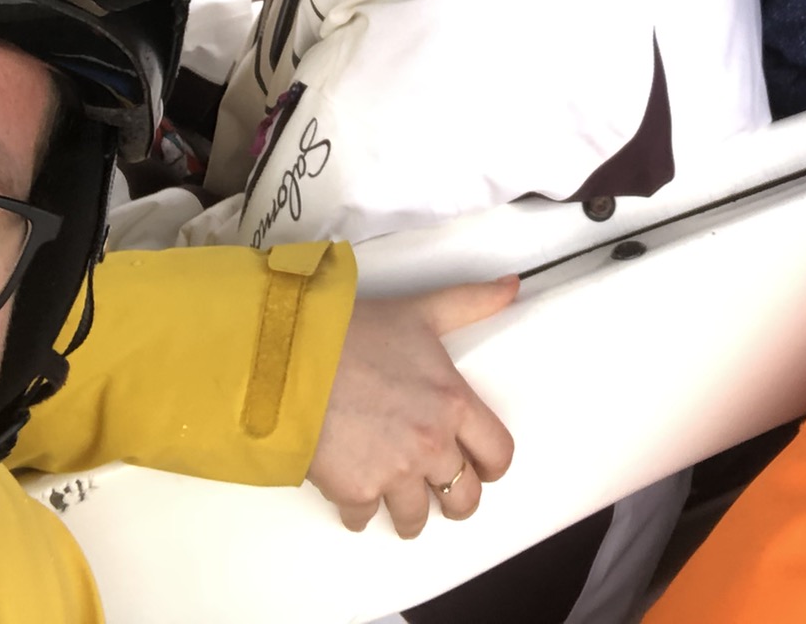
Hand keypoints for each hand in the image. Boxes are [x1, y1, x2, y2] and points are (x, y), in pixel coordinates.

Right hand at [307, 277, 518, 536]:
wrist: (293, 356)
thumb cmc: (356, 331)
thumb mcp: (422, 312)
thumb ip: (471, 303)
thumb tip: (511, 286)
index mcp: (454, 403)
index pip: (497, 454)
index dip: (492, 466)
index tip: (482, 469)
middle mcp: (431, 444)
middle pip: (464, 498)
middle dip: (456, 501)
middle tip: (440, 495)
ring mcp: (394, 472)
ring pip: (415, 519)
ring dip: (408, 514)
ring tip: (395, 501)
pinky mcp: (355, 490)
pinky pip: (364, 519)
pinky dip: (358, 511)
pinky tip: (353, 492)